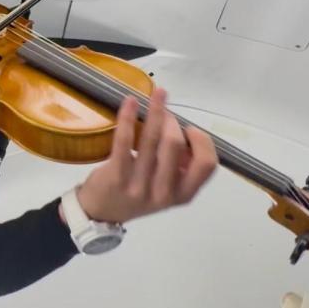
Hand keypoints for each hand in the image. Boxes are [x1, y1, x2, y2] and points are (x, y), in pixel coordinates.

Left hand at [73, 87, 216, 223]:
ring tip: (157, 95)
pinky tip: (130, 101)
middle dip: (172, 122)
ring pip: (151, 139)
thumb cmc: (138, 193)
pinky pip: (124, 140)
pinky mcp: (116, 175)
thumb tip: (183, 131)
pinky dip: (127, 116)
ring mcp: (139, 186)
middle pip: (176, 144)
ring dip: (156, 111)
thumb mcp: (167, 189)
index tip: (189, 130)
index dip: (202, 141)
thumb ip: (180, 167)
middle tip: (165, 116)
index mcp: (183, 194)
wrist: (101, 212)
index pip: (207, 164)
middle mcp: (164, 193)